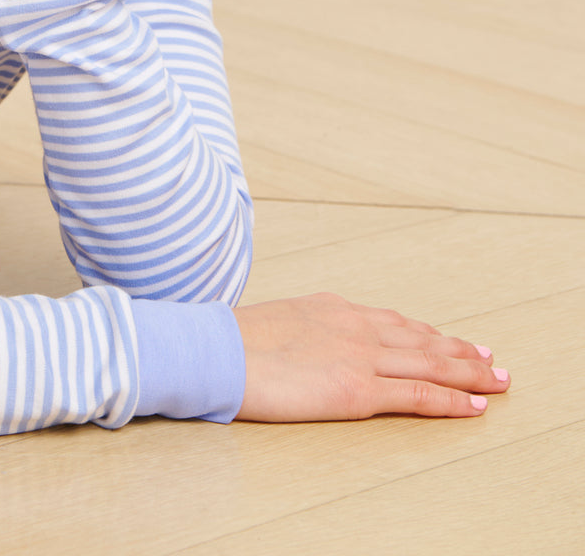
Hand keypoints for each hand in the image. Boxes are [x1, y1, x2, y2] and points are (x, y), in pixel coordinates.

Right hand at [233, 293, 510, 420]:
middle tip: (490, 358)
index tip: (448, 338)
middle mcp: (355, 326)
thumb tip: (303, 344)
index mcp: (334, 308)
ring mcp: (360, 357)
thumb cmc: (234, 343)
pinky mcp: (358, 390)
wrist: (219, 351)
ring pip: (430, 364)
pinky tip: (473, 406)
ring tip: (496, 378)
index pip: (393, 322)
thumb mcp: (276, 323)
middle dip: (460, 350)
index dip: (426, 332)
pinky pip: (417, 396)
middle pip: (421, 339)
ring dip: (469, 372)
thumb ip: (303, 331)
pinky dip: (450, 401)